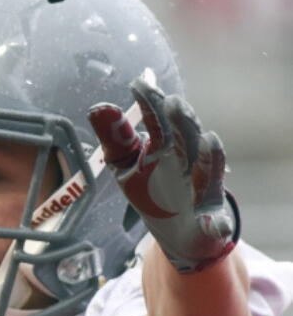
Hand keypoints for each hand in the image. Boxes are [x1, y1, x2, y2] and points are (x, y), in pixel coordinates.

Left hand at [88, 78, 237, 272]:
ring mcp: (202, 189)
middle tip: (174, 102)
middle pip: (187, 138)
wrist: (175, 231)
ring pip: (209, 171)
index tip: (138, 84)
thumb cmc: (150, 190)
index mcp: (165, 147)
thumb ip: (114, 138)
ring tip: (208, 140)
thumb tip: (97, 107)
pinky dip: (217, 223)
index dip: (150, 103)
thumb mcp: (124, 164)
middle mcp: (187, 162)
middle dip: (182, 121)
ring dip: (210, 158)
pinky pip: (216, 222)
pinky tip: (218, 225)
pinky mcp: (211, 220)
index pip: (158, 121)